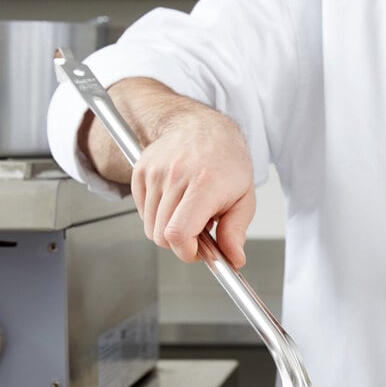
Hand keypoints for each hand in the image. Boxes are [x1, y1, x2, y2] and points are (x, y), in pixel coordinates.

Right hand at [78, 77, 254, 267]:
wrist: (205, 128)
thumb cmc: (227, 162)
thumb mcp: (244, 198)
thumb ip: (236, 231)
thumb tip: (233, 259)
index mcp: (205, 184)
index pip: (178, 233)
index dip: (186, 252)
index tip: (198, 251)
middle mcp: (176, 175)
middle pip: (161, 235)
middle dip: (180, 243)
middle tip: (198, 231)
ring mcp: (155, 172)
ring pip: (150, 226)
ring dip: (168, 229)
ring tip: (189, 212)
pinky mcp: (141, 171)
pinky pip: (142, 211)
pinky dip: (157, 215)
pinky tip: (175, 202)